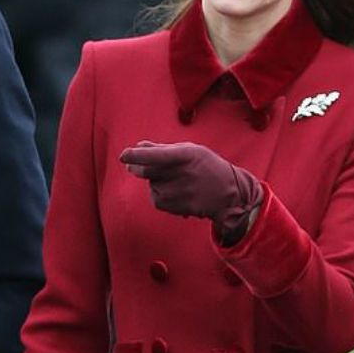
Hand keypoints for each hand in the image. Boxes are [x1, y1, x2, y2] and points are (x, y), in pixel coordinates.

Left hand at [119, 141, 262, 243]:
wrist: (229, 194)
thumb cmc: (208, 166)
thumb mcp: (191, 150)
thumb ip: (162, 149)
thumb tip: (138, 146)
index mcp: (187, 155)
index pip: (156, 155)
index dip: (137, 156)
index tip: (124, 155)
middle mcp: (183, 173)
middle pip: (148, 171)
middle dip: (137, 167)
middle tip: (133, 165)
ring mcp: (181, 192)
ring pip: (152, 185)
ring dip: (155, 182)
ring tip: (175, 181)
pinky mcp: (177, 207)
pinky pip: (156, 198)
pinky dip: (160, 194)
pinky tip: (175, 192)